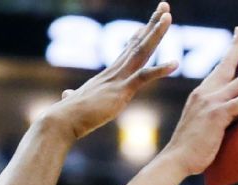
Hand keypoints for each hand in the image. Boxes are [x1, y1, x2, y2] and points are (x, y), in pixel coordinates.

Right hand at [41, 3, 178, 141]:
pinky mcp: (121, 91)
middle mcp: (114, 72)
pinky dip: (160, 69)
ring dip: (156, 34)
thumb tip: (66, 96)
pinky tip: (176, 63)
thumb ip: (73, 97)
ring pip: (142, 52)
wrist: (62, 120)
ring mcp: (118, 79)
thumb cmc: (67, 116)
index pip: (126, 51)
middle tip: (164, 7)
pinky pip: (144, 77)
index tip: (147, 24)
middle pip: (138, 44)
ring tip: (168, 17)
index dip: (138, 37)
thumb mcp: (74, 102)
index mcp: (107, 75)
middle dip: (152, 25)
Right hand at [158, 27, 237, 176]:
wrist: (175, 160)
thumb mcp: (201, 128)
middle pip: (227, 65)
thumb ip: (215, 119)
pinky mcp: (218, 115)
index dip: (229, 53)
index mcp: (200, 95)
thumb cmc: (188, 151)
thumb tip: (231, 122)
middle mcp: (205, 94)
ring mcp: (211, 103)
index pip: (218, 70)